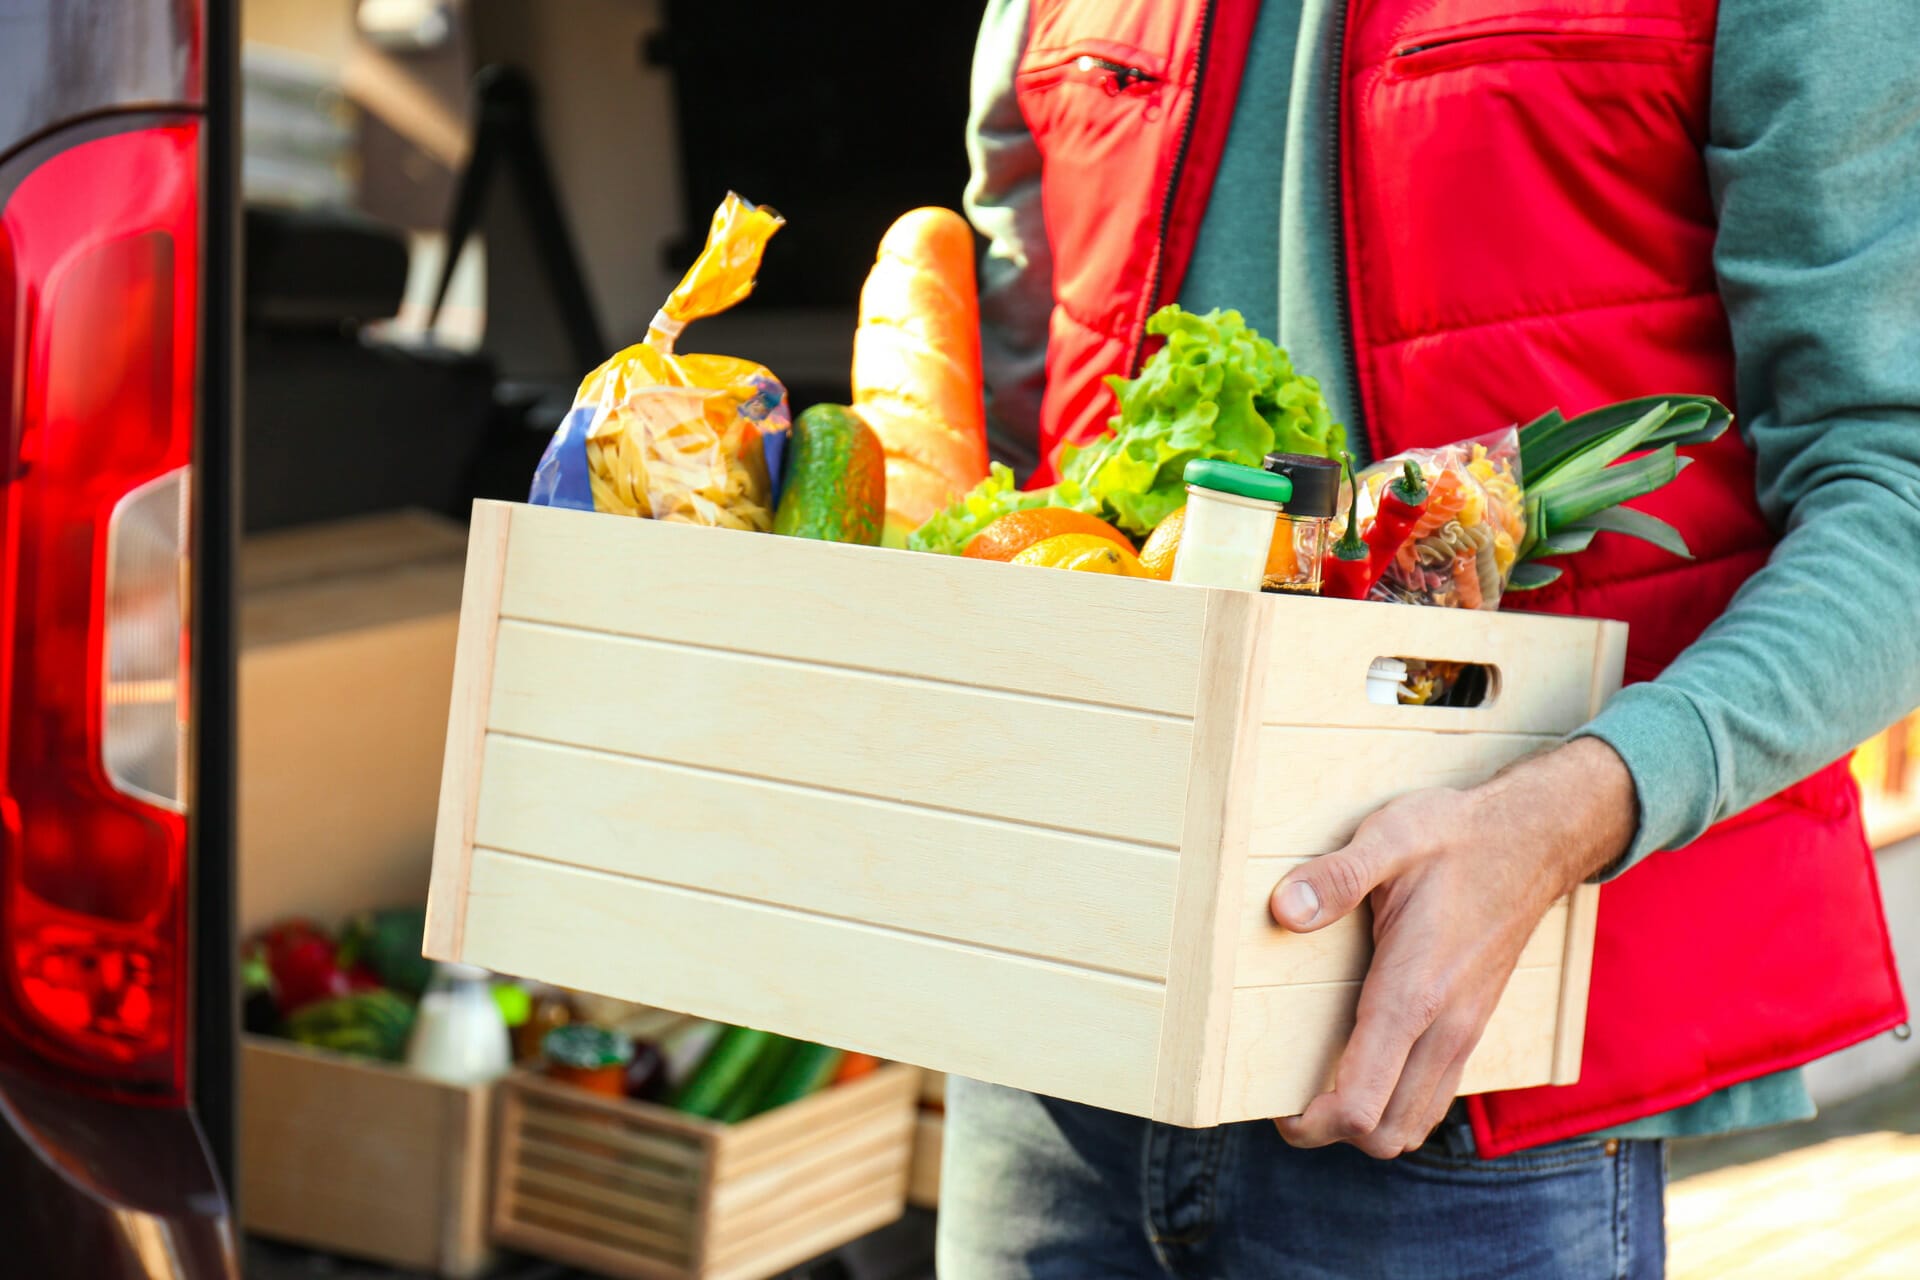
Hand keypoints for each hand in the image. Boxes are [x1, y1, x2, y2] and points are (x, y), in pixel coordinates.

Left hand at [1267, 736, 1635, 1157]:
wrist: (1536, 837)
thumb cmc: (1457, 837)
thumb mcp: (1389, 838)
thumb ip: (1335, 877)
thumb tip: (1284, 910)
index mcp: (1414, 993)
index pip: (1362, 1103)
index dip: (1310, 1122)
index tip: (1275, 1102)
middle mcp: (1445, 1027)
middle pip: (1387, 1132)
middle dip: (1333, 1131)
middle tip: (1290, 1098)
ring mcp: (1465, 1031)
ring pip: (1416, 1121)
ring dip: (1368, 1122)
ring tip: (1321, 1087)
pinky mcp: (1472, 1025)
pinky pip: (1434, 1094)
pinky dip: (1396, 1102)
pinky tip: (1365, 1063)